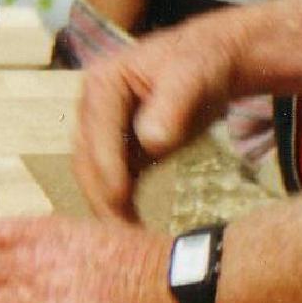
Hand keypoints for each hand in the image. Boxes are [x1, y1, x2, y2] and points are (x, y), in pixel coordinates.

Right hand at [73, 13, 240, 217]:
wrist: (213, 64)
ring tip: (127, 239)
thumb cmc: (202, 63)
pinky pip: (111, 182)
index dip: (108, 166)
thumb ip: (172, 104)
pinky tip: (134, 228)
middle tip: (121, 234)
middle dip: (103, 196)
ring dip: (107, 207)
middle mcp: (92, 107)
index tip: (121, 198)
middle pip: (88, 159)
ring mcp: (102, 131)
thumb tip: (151, 140)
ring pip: (94, 175)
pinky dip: (120, 205)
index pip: (98, 132)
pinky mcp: (118, 150)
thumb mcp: (192, 75)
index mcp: (102, 83)